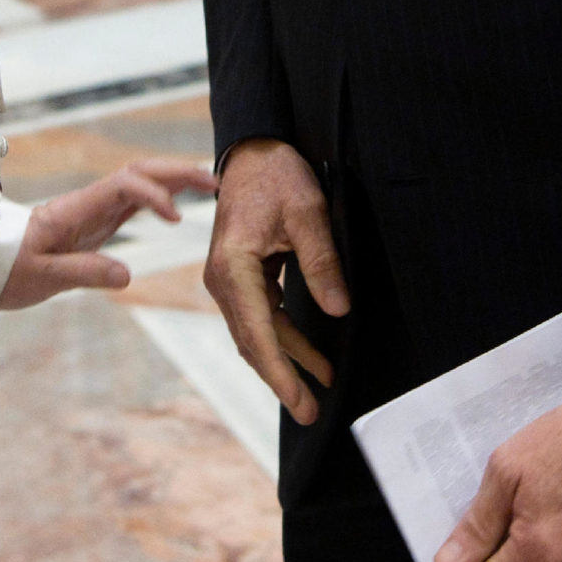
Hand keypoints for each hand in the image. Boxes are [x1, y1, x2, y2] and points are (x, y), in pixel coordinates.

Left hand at [0, 159, 215, 309]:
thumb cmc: (8, 270)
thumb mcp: (41, 277)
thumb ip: (82, 272)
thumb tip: (126, 274)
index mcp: (74, 209)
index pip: (122, 184)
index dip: (153, 194)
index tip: (175, 218)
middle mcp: (88, 202)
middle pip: (138, 172)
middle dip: (175, 172)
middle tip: (212, 181)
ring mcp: (94, 209)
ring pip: (140, 181)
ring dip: (173, 179)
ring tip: (209, 185)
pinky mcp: (97, 221)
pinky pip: (134, 200)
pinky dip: (161, 196)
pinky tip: (180, 202)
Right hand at [202, 139, 346, 425]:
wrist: (253, 151)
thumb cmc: (276, 175)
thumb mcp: (307, 212)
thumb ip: (322, 262)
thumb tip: (338, 310)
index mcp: (233, 266)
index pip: (256, 331)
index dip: (279, 371)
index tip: (298, 400)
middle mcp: (223, 279)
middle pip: (253, 341)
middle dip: (283, 377)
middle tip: (311, 411)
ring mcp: (229, 280)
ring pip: (258, 333)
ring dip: (288, 359)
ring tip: (321, 385)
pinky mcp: (241, 277)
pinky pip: (262, 316)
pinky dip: (285, 337)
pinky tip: (310, 355)